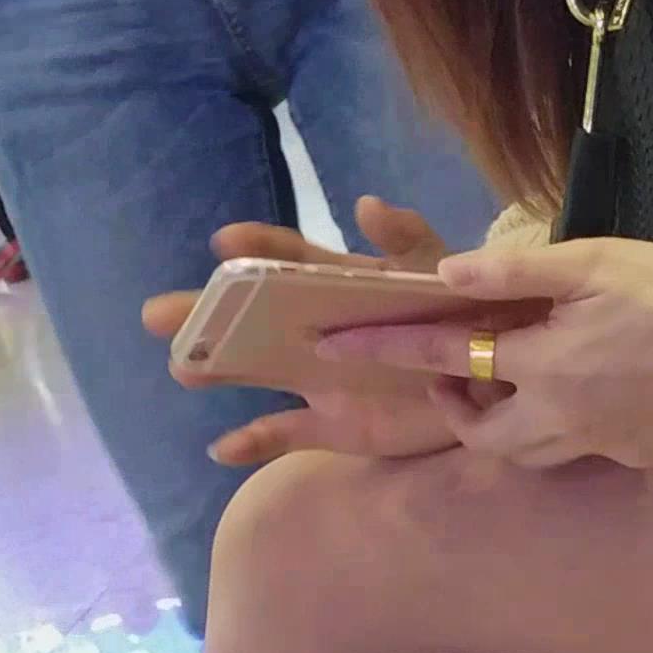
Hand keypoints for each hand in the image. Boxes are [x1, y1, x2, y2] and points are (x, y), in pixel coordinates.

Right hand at [141, 197, 461, 469]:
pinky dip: (252, 442)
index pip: (288, 261)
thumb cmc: (464, 315)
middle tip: (158, 314)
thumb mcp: (441, 269)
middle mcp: (316, 330)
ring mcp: (319, 379)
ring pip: (256, 371)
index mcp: (339, 286)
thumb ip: (408, 238)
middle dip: (205, 313)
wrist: (494, 380)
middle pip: (250, 318)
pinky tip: (221, 448)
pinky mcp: (335, 425)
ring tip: (182, 365)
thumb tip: (365, 205)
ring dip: (218, 368)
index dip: (256, 250)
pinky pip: (285, 434)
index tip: (224, 244)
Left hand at [320, 235, 652, 468]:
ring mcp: (600, 445)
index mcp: (542, 362)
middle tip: (456, 375)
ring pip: (527, 454)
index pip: (443, 353)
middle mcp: (561, 415)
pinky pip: (582, 453)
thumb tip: (447, 274)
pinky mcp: (636, 458)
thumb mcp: (592, 261)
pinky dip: (566, 431)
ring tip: (511, 390)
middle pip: (481, 435)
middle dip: (455, 411)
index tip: (331, 344)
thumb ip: (515, 270)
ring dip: (503, 429)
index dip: (384, 346)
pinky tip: (589, 399)